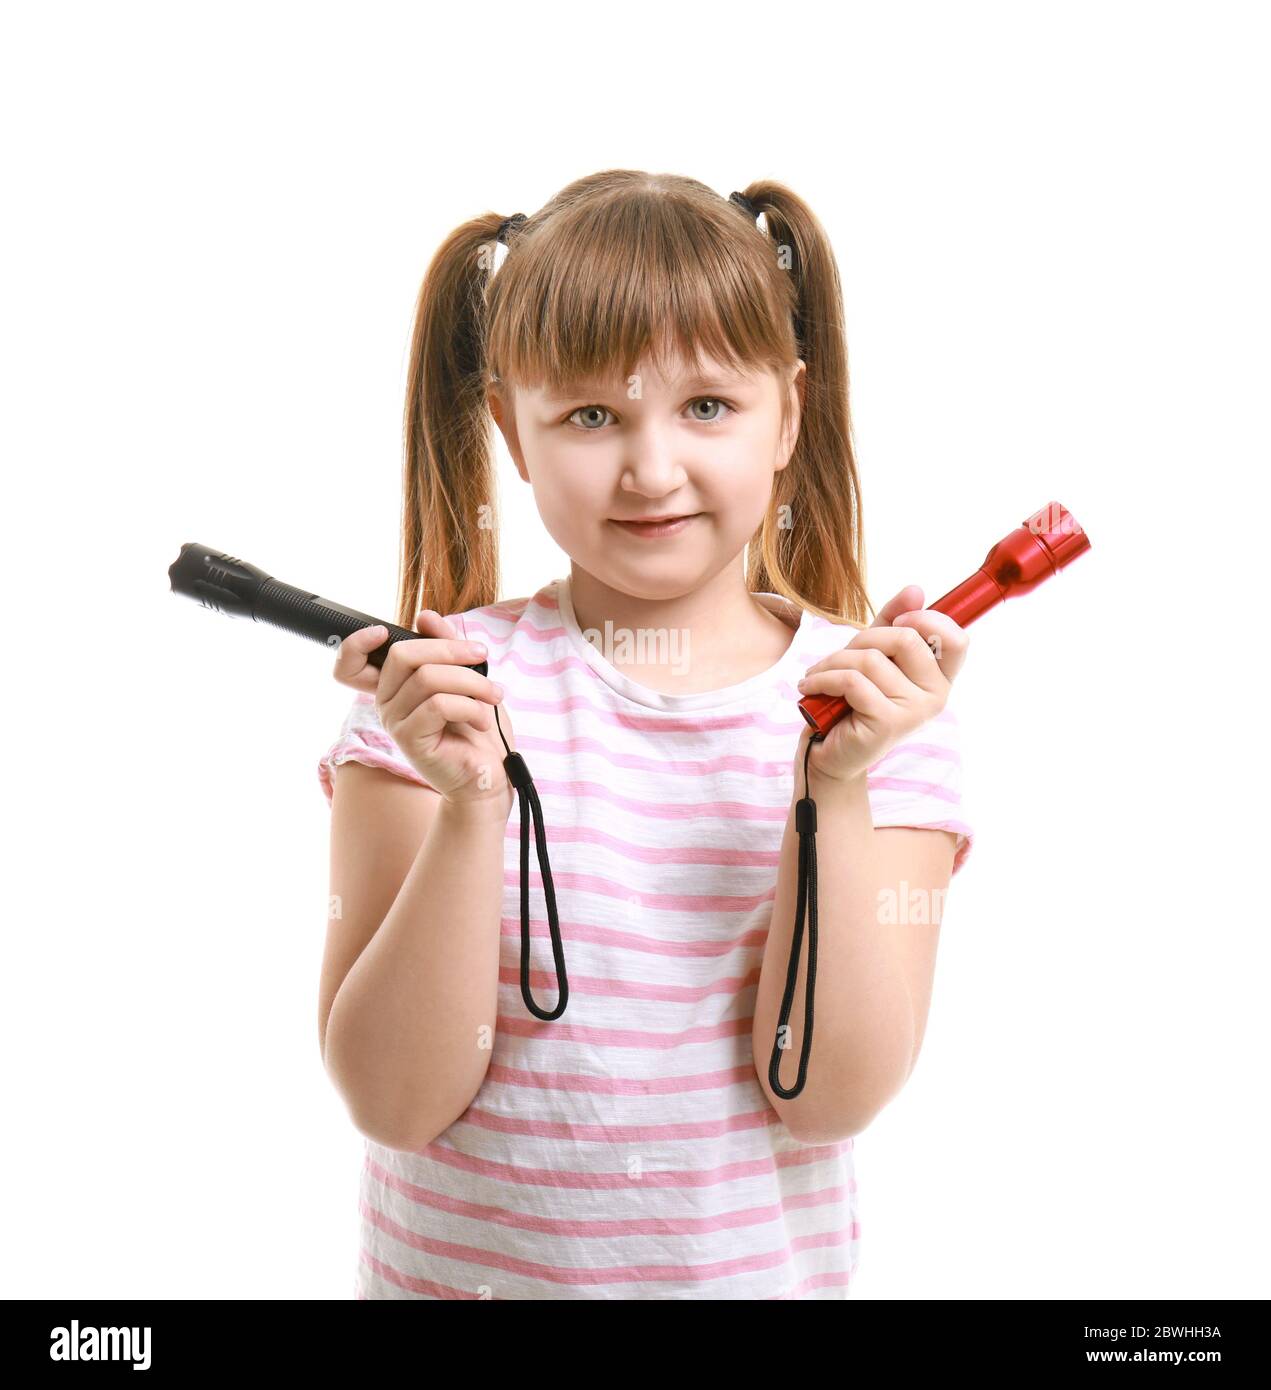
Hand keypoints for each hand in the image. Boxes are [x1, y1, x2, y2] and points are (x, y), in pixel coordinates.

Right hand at [332, 608, 514, 810]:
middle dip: (450, 649)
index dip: (356, 643)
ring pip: (428, 678)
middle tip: (483, 655)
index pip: (349, 665)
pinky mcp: (410, 740)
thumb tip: (425, 616)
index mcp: (394, 686)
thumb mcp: (466, 677)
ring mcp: (395, 722)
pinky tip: (482, 719)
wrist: (489, 774)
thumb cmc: (477, 728)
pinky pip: (439, 705)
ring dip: (472, 680)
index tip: (384, 630)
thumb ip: (445, 647)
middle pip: (403, 655)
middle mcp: (386, 703)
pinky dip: (470, 706)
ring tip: (494, 695)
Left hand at [794, 584, 969, 783]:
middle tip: (840, 656)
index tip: (897, 622)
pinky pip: (852, 681)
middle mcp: (937, 696)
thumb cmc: (853, 700)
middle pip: (906, 639)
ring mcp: (915, 712)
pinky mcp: (888, 724)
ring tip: (818, 674)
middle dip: (863, 638)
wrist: (830, 753)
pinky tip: (810, 685)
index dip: (927, 620)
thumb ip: (893, 621)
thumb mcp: (874, 653)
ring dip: (834, 662)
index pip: (957, 639)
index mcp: (939, 678)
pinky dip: (823, 678)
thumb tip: (915, 590)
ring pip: (871, 660)